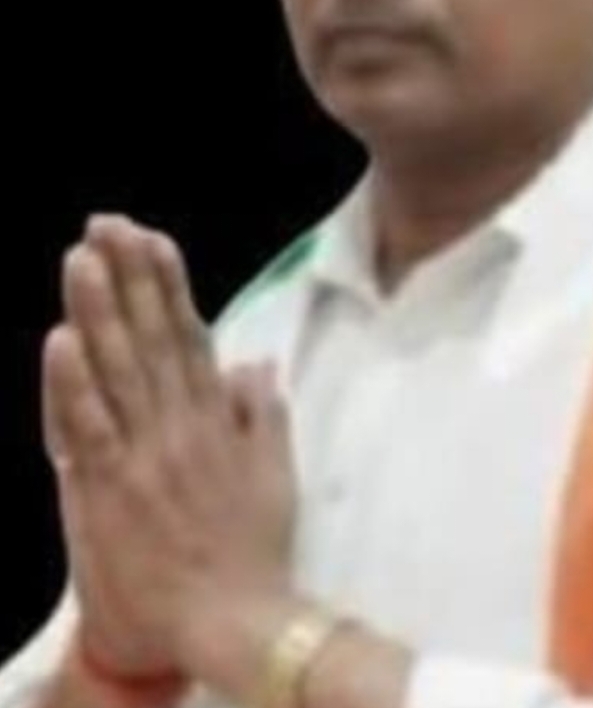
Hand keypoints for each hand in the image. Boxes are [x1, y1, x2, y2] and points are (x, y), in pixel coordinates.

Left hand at [42, 216, 297, 678]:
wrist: (233, 622)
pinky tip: (62, 339)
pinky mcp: (110, 489)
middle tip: (108, 225)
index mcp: (215, 419)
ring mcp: (143, 454)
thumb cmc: (254, 552)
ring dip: (99, 309)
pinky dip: (73, 383)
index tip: (153, 239)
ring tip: (83, 258)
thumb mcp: (275, 475)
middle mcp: (179, 424)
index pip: (188, 335)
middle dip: (129, 277)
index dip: (168, 285)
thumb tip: (254, 361)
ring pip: (117, 369)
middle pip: (149, 338)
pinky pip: (89, 427)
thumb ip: (264, 413)